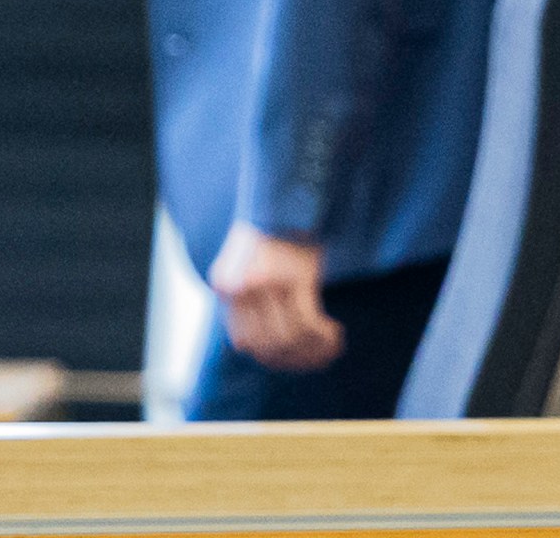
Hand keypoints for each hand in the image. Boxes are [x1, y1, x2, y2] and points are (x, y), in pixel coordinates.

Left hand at [207, 221, 343, 371]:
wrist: (289, 197)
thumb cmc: (273, 231)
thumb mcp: (244, 264)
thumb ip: (245, 298)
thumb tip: (253, 345)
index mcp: (223, 287)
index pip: (244, 342)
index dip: (272, 358)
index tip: (295, 361)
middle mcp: (240, 290)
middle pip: (267, 344)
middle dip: (296, 359)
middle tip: (320, 358)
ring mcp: (266, 285)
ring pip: (288, 338)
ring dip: (313, 349)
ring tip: (331, 346)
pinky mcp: (295, 280)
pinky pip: (307, 322)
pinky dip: (322, 335)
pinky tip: (335, 333)